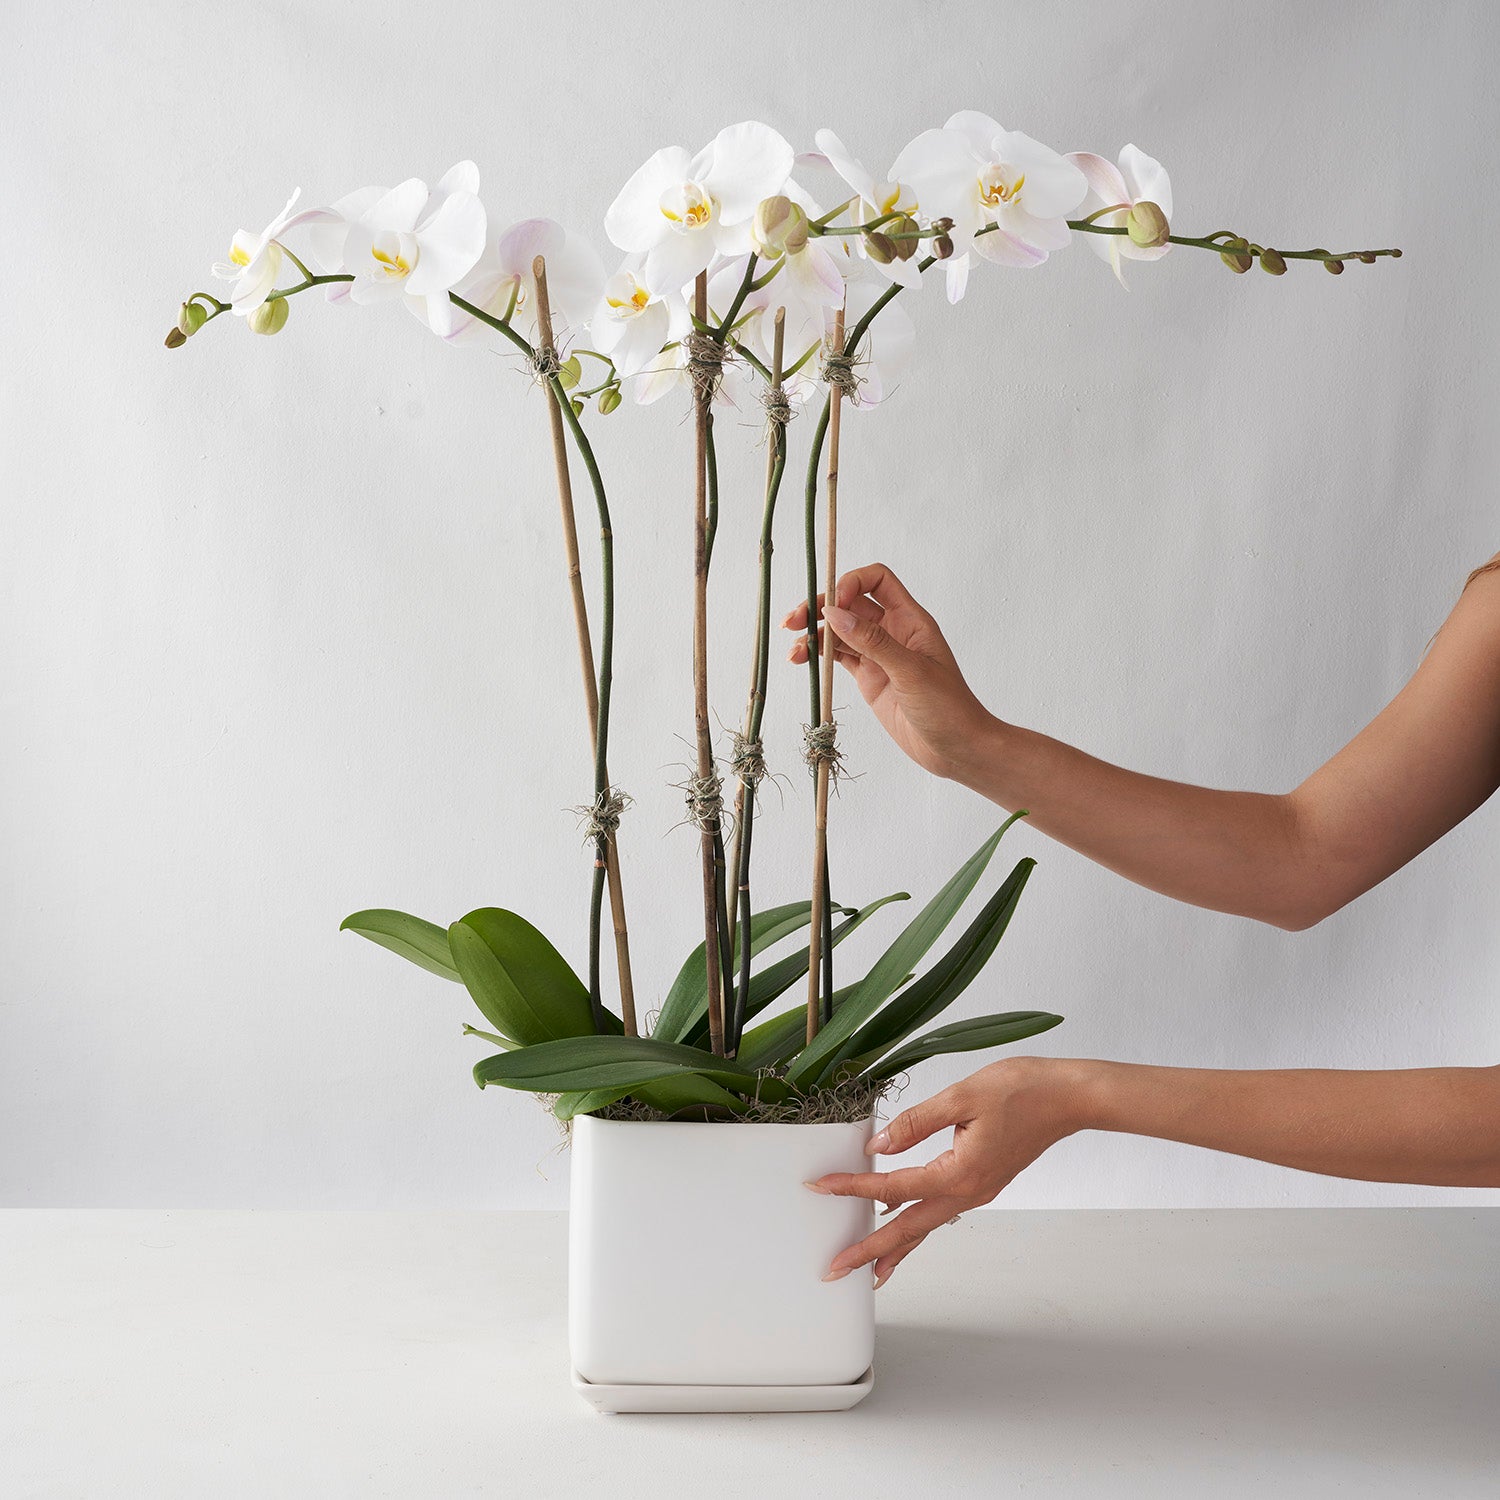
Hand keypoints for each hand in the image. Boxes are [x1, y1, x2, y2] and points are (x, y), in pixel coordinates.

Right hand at [783, 561, 996, 781]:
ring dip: (814, 634)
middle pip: (850, 603)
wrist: (956, 748)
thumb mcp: (911, 671)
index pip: (877, 580)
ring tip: (793, 650)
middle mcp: (892, 631)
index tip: (833, 605)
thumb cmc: (948, 707)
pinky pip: (838, 658)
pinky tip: (802, 660)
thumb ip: (872, 642)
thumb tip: (834, 614)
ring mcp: (878, 655)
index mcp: (910, 619)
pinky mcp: (868, 678)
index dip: (852, 583)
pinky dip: (818, 656)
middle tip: (794, 620)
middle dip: (821, 606)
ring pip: (839, 632)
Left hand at [806, 1057, 1091, 1287]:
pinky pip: (941, 1211)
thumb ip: (916, 1123)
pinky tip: (906, 1224)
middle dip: (870, 1251)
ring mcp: (978, 1191)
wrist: (1069, 1098)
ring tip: (869, 1269)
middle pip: (908, 1229)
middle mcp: (968, 1192)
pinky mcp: (984, 1182)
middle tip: (835, 1268)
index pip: (893, 1187)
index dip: (854, 1188)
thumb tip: (879, 1145)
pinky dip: (917, 1224)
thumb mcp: (962, 1096)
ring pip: (926, 1226)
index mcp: (959, 1173)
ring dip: (895, 1247)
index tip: (822, 1188)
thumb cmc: (1023, 1090)